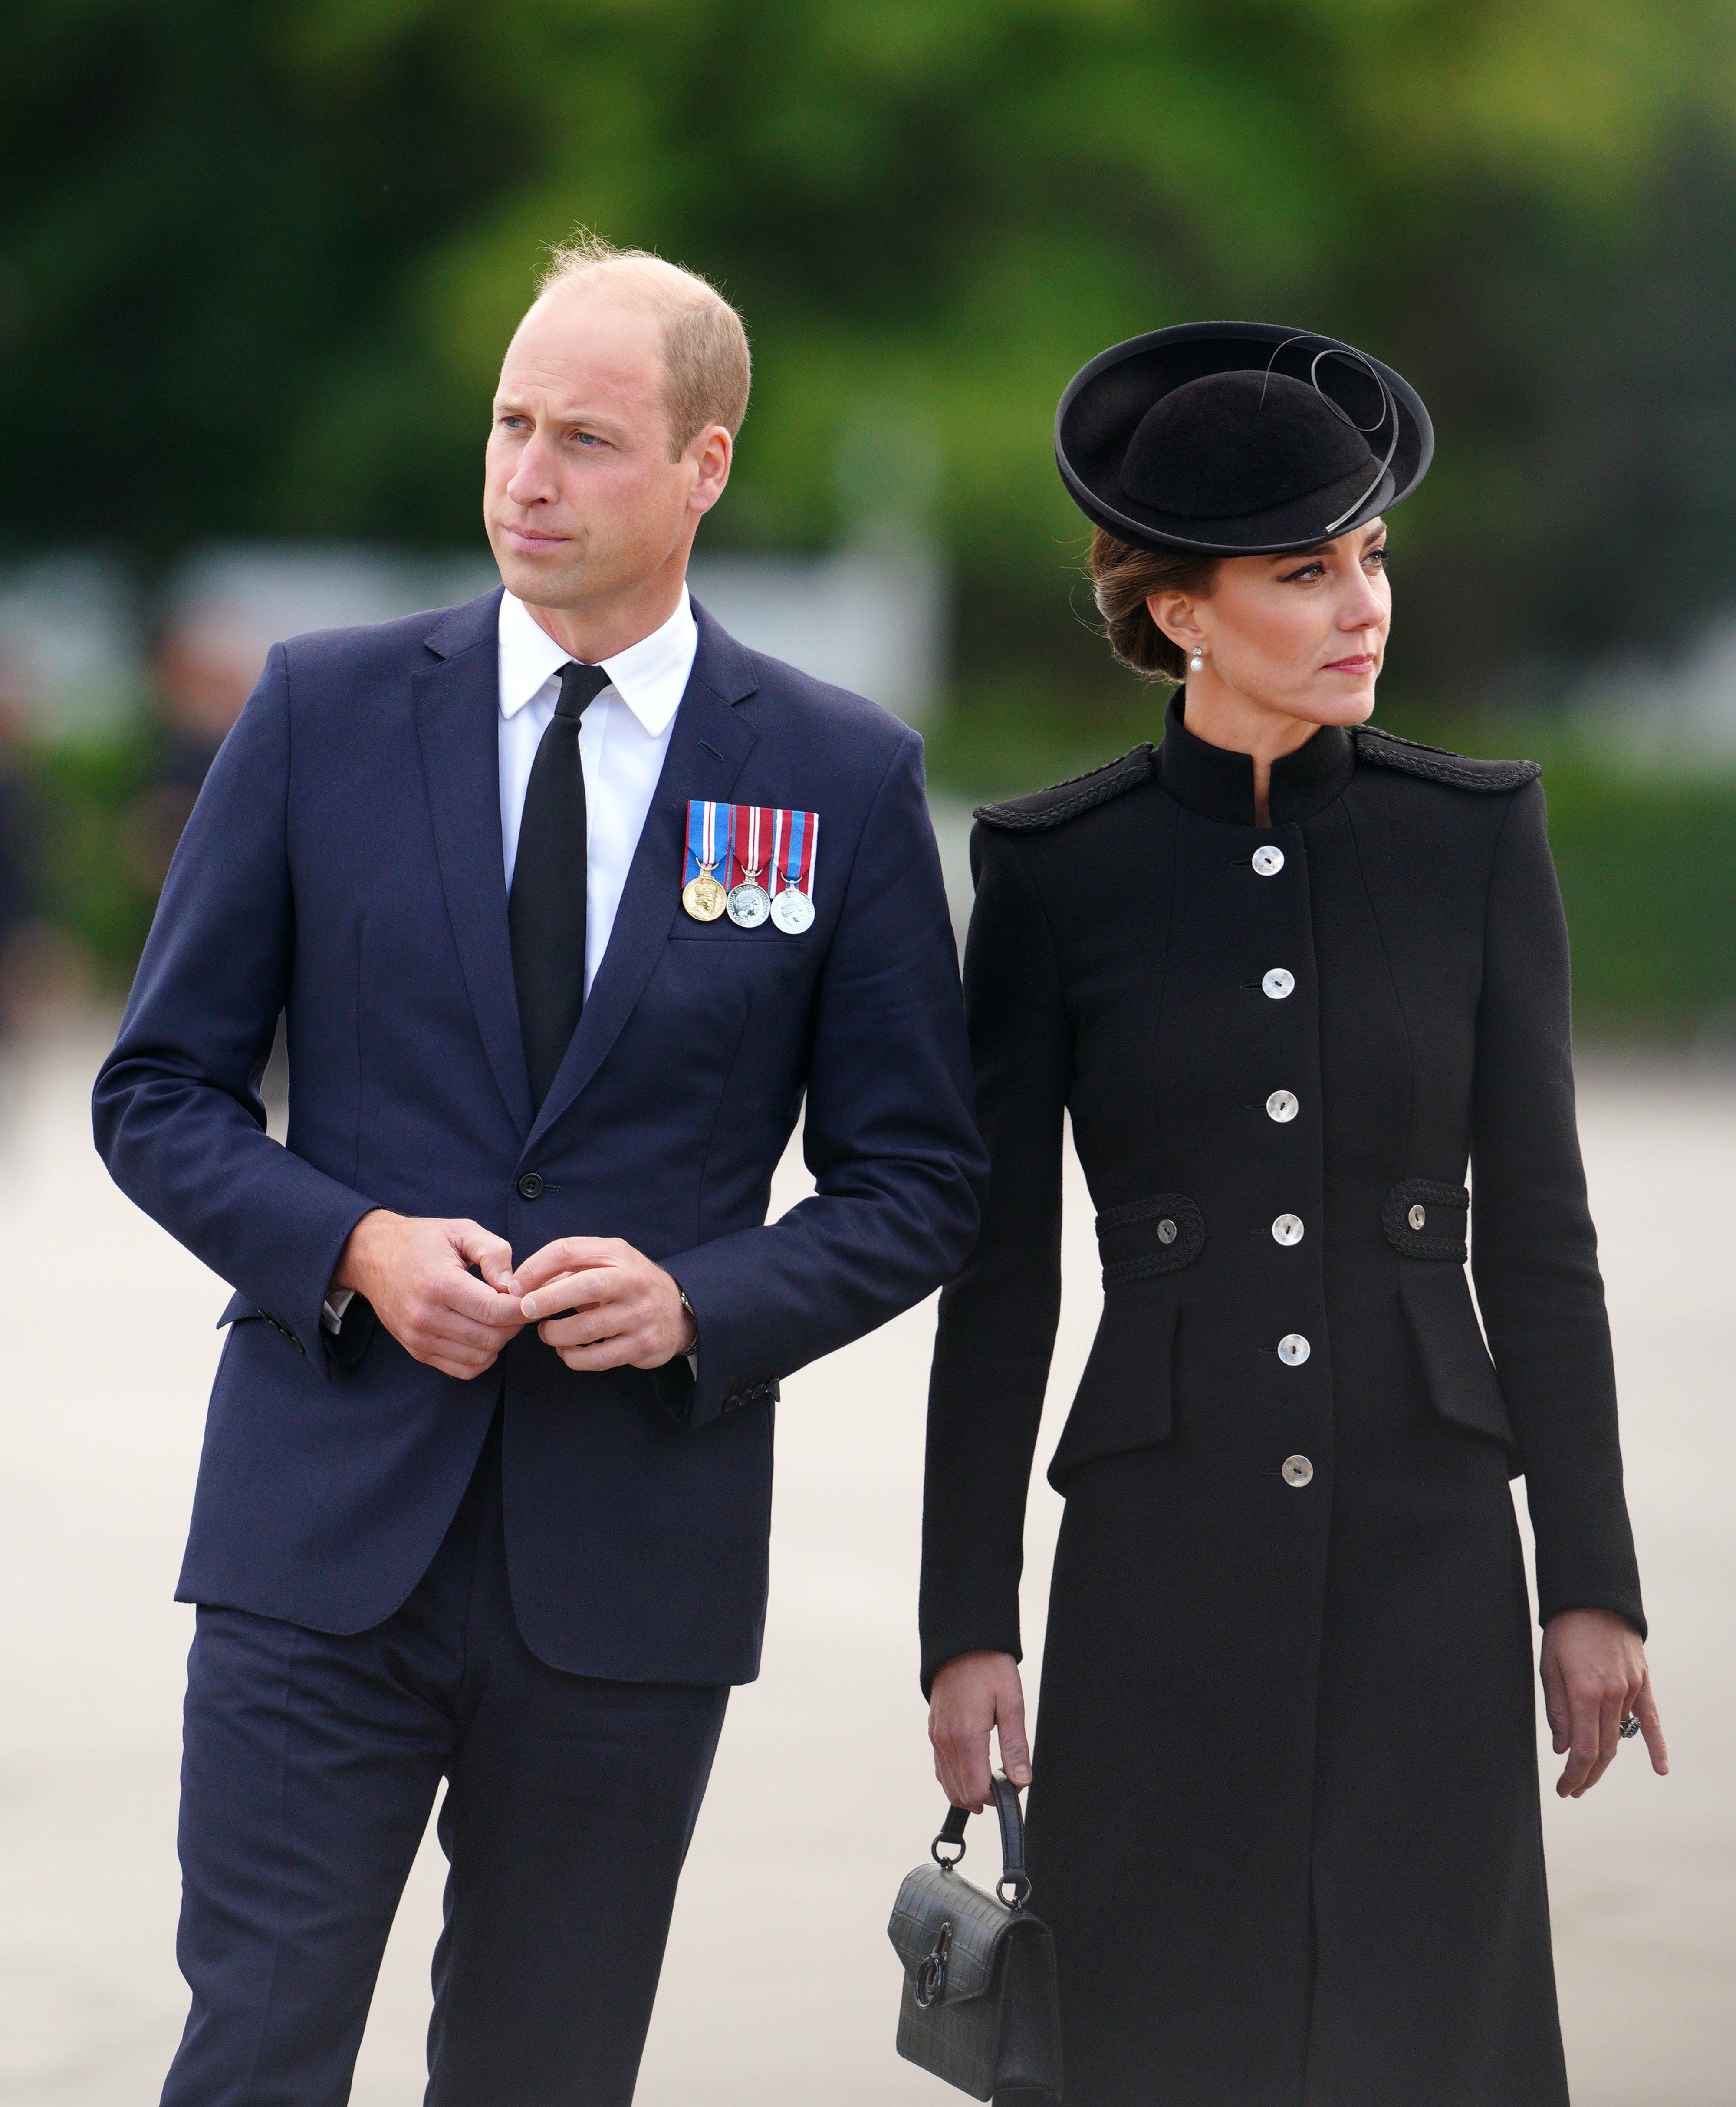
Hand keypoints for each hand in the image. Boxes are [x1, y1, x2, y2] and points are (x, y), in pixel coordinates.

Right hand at [332, 1211, 523, 1378]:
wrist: (373, 1256)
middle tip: (517, 1306)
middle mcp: (426, 1317)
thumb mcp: (461, 1230)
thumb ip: (493, 1252)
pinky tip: (483, 1334)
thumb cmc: (421, 1241)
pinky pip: (463, 1369)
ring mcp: (419, 1338)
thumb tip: (512, 1285)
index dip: (521, 1308)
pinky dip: (482, 1357)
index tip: (528, 1297)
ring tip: (498, 1318)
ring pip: (480, 1358)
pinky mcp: (417, 1351)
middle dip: (514, 1325)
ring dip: (499, 1341)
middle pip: (490, 1338)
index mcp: (439, 1284)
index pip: (494, 1311)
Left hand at [511, 1237, 696, 1370]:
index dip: (535, 1267)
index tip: (515, 1286)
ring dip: (556, 1334)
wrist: (677, 1312)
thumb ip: (568, 1269)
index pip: (568, 1250)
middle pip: (583, 1286)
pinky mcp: (642, 1345)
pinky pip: (598, 1358)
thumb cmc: (627, 1285)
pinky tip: (568, 1352)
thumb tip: (521, 1285)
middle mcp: (632, 1281)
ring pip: (587, 1328)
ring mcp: (640, 1314)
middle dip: (546, 1300)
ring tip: (547, 1333)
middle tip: (524, 1310)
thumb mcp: (605, 1263)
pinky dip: (574, 1358)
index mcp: (616, 1253)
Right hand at [928, 1651, 1030, 1811]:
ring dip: (967, 1791)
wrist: (961, 1642)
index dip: (995, 1798)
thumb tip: (1021, 1781)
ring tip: (990, 1785)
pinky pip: (940, 1766)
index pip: (975, 1789)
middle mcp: (946, 1740)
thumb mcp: (1011, 1702)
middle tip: (1004, 1787)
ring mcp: (936, 1736)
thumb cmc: (988, 1666)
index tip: (1012, 1787)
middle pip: (959, 1792)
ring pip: (947, 1783)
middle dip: (982, 1798)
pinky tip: (971, 1771)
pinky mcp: (933, 1730)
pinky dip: (954, 1778)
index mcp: (967, 1735)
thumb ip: (1015, 1746)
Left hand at [1541, 1607, 1668, 1797]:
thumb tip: (1563, 1749)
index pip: (1583, 1749)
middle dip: (1587, 1775)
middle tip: (1573, 1789)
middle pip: (1603, 1750)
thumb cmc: (1565, 1631)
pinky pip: (1651, 1721)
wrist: (1594, 1599)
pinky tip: (1661, 1769)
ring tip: (1589, 1778)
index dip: (1574, 1774)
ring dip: (1606, 1761)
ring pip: (1620, 1737)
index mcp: (1585, 1693)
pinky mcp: (1643, 1683)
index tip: (1565, 1788)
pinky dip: (1657, 1746)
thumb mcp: (1548, 1667)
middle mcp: (1612, 1695)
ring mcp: (1631, 1690)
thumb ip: (1557, 1711)